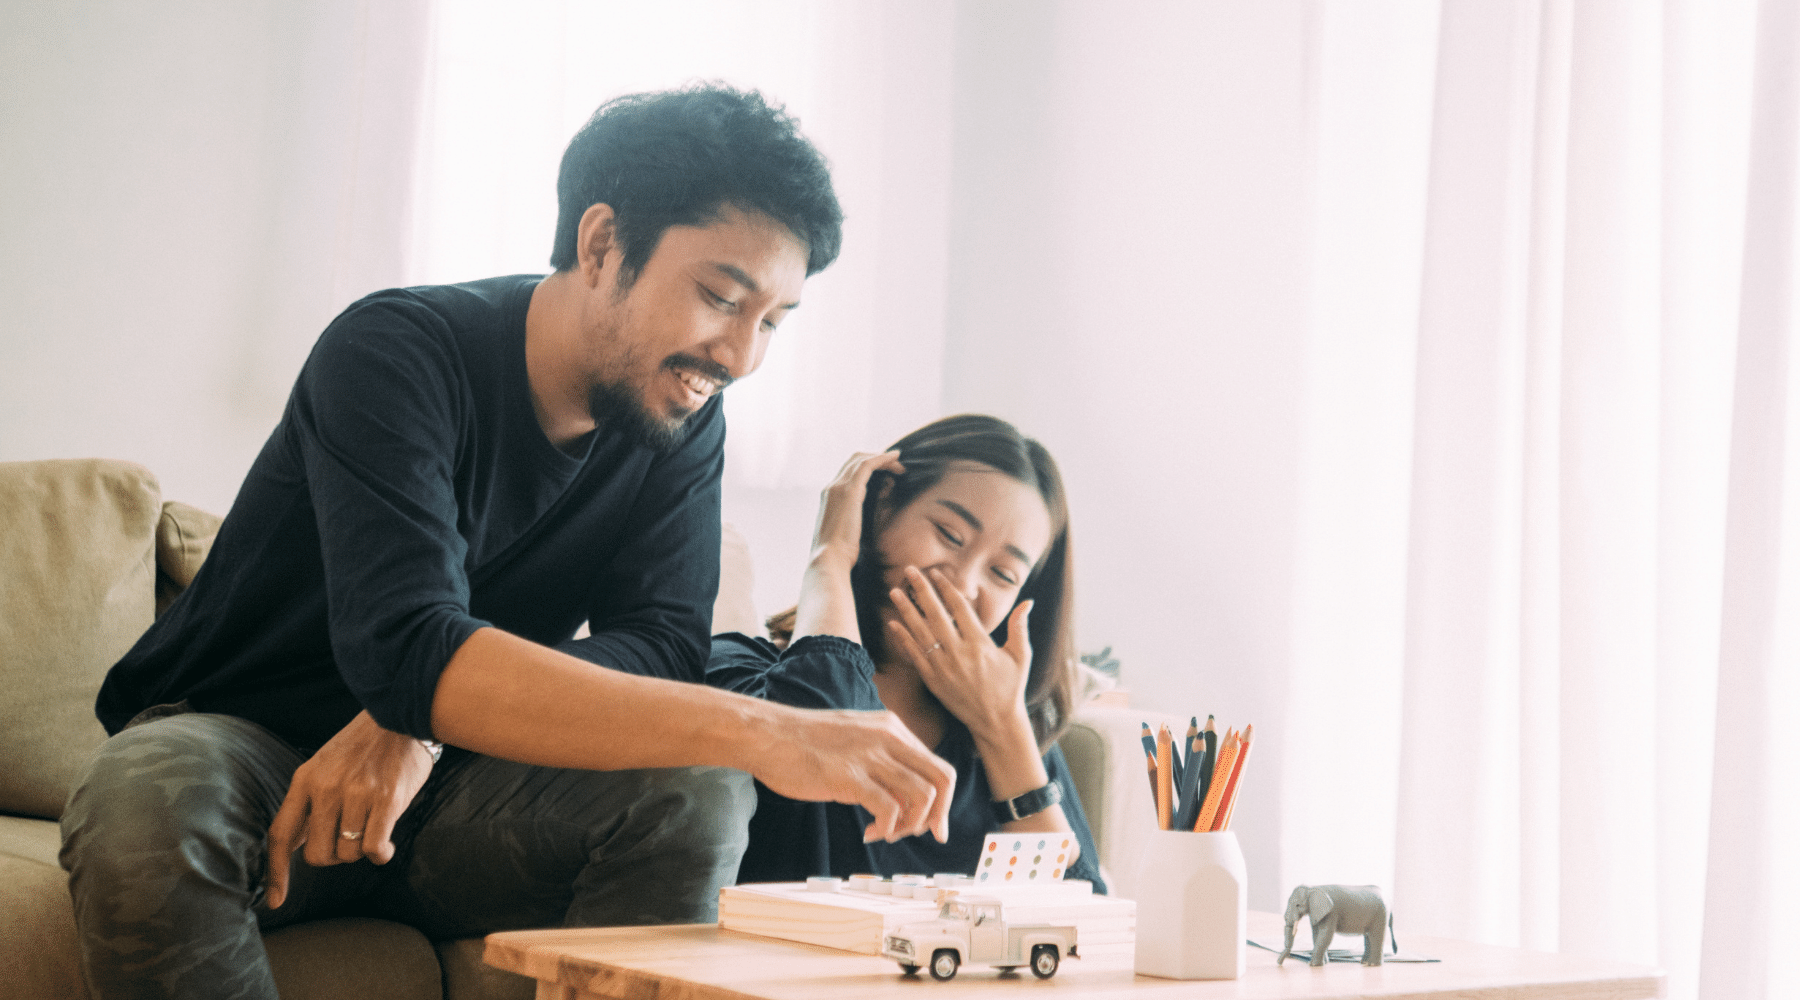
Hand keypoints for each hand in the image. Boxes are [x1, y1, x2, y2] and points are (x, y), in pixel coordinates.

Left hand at [264, 710, 435, 908]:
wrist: (400, 716)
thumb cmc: (362, 746)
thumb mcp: (323, 766)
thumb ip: (308, 802)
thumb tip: (291, 844)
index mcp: (305, 780)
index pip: (281, 835)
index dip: (276, 872)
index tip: (276, 901)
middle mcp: (326, 788)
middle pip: (317, 854)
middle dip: (333, 856)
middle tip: (348, 840)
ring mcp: (356, 794)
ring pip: (348, 854)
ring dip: (360, 851)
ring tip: (371, 831)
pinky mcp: (386, 800)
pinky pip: (373, 849)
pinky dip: (380, 854)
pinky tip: (386, 846)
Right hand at [747, 703, 955, 843]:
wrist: (766, 734)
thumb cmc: (804, 742)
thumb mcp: (855, 741)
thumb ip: (883, 763)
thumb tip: (904, 800)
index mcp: (892, 728)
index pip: (939, 767)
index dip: (942, 803)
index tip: (931, 826)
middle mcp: (889, 737)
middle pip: (943, 780)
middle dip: (937, 815)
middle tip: (916, 834)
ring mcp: (870, 755)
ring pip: (922, 796)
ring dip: (910, 825)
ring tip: (885, 832)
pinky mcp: (850, 776)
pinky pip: (890, 809)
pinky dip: (887, 828)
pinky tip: (869, 832)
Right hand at [792, 450, 903, 643]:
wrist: (828, 560)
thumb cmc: (837, 557)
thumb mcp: (843, 538)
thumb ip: (848, 528)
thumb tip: (856, 534)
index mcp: (828, 499)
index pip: (846, 474)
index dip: (865, 468)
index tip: (883, 471)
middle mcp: (831, 488)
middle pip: (852, 461)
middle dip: (874, 458)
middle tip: (894, 464)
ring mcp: (838, 487)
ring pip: (860, 460)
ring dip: (881, 458)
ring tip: (899, 463)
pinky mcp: (850, 490)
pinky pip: (867, 465)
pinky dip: (882, 459)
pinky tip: (896, 460)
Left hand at [887, 566, 1033, 741]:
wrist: (995, 721)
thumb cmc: (1010, 687)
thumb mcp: (1021, 656)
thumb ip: (1020, 627)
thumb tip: (1028, 602)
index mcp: (980, 643)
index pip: (959, 607)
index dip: (946, 588)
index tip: (935, 573)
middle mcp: (959, 653)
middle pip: (935, 614)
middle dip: (921, 590)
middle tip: (908, 571)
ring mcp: (943, 667)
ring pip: (920, 633)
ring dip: (906, 611)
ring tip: (895, 592)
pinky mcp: (933, 681)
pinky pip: (914, 656)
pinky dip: (903, 639)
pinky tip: (892, 624)